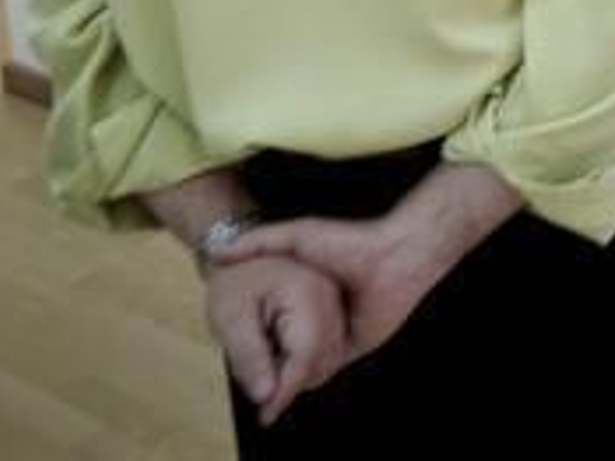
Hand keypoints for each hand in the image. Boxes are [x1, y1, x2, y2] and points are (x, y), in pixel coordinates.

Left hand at [204, 255, 346, 425]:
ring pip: (329, 355)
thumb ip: (247, 357)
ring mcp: (336, 297)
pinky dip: (308, 357)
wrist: (242, 252)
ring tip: (267, 361)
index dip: (285, 390)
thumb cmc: (234, 280)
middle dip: (292, 380)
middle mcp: (329, 294)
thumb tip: (265, 394)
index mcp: (305, 293)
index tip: (266, 413)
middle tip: (260, 382)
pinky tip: (282, 351)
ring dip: (301, 370)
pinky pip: (330, 343)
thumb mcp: (229, 318)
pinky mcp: (335, 302)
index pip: (306, 356)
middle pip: (322, 359)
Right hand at [215, 216, 438, 366]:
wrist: (396, 256)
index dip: (250, 323)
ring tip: (256, 376)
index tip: (224, 329)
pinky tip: (284, 380)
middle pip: (283, 339)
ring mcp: (333, 331)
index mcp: (305, 286)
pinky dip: (307, 376)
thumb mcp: (298, 234)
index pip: (270, 314)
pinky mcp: (350, 347)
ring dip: (284, 367)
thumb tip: (218, 251)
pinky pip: (323, 369)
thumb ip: (259, 241)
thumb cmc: (350, 241)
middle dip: (265, 351)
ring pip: (301, 358)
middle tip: (238, 362)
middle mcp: (318, 312)